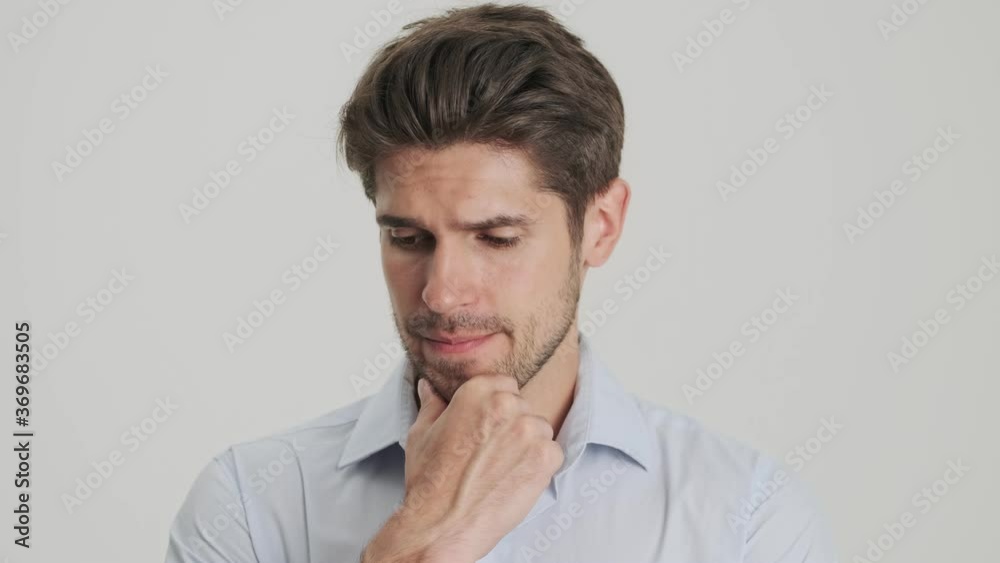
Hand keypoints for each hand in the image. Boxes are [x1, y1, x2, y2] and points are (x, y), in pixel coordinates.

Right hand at [362, 375, 563, 562]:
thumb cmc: (429, 482)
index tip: (488, 426)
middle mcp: (506, 405)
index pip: (504, 384)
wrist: (442, 525)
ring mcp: (529, 430)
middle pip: (523, 406)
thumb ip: (432, 405)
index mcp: (477, 391)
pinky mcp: (545, 458)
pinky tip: (515, 479)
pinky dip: (540, 466)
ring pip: (539, 429)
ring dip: (528, 444)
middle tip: (492, 452)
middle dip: (511, 425)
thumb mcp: (421, 434)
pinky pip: (553, 452)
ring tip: (502, 468)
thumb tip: (429, 388)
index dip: (496, 406)